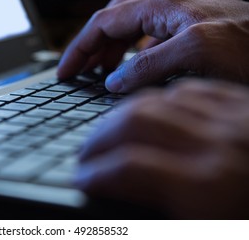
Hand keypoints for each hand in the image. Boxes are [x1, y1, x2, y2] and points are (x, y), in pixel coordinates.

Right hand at [57, 0, 248, 92]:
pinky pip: (149, 37)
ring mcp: (182, 18)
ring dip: (109, 49)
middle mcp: (169, 7)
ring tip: (99, 73)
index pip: (104, 22)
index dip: (79, 48)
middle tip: (77, 73)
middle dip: (90, 45)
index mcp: (163, 7)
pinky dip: (132, 52)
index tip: (65, 72)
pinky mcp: (193, 31)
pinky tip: (134, 66)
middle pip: (113, 20)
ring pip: (130, 27)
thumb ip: (150, 64)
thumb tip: (114, 81)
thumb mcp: (198, 53)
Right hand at [76, 79, 248, 218]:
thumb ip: (160, 212)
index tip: (82, 179)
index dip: (95, 175)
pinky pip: (192, 91)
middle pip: (137, 122)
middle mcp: (220, 146)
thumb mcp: (211, 231)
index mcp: (210, 189)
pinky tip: (151, 109)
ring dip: (125, 111)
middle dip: (100, 136)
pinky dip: (162, 99)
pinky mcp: (245, 107)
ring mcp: (236, 120)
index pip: (128, 170)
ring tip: (111, 128)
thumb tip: (118, 197)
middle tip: (87, 151)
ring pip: (161, 100)